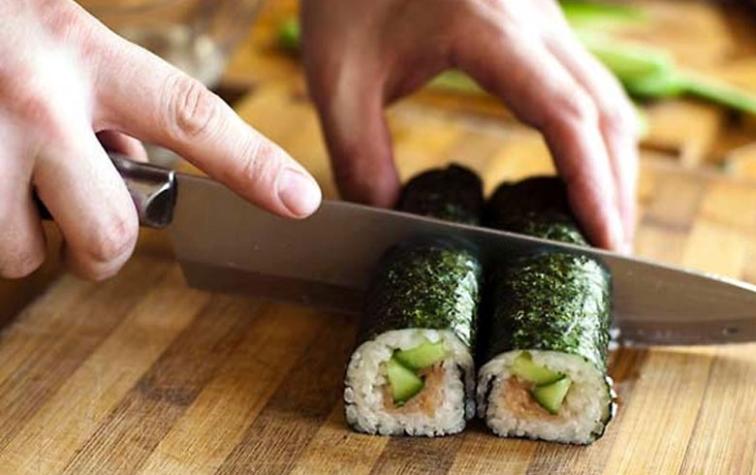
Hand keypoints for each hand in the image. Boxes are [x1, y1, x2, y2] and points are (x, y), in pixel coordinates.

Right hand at [0, 0, 320, 279]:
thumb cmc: (0, 25)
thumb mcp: (67, 39)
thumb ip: (111, 105)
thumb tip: (133, 174)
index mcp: (84, 54)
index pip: (190, 115)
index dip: (252, 163)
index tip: (300, 200)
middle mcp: (34, 101)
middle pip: (110, 231)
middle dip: (104, 251)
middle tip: (90, 227)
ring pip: (24, 252)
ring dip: (26, 236)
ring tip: (9, 184)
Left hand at [301, 0, 637, 251]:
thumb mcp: (339, 79)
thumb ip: (360, 156)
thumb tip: (391, 223)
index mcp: (488, 26)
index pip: (565, 114)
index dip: (591, 182)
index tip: (604, 238)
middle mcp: (531, 16)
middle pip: (605, 108)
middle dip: (616, 184)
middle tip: (610, 249)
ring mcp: (539, 14)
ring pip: (603, 93)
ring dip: (611, 160)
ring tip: (600, 221)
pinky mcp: (533, 20)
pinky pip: (581, 81)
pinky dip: (590, 133)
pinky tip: (576, 170)